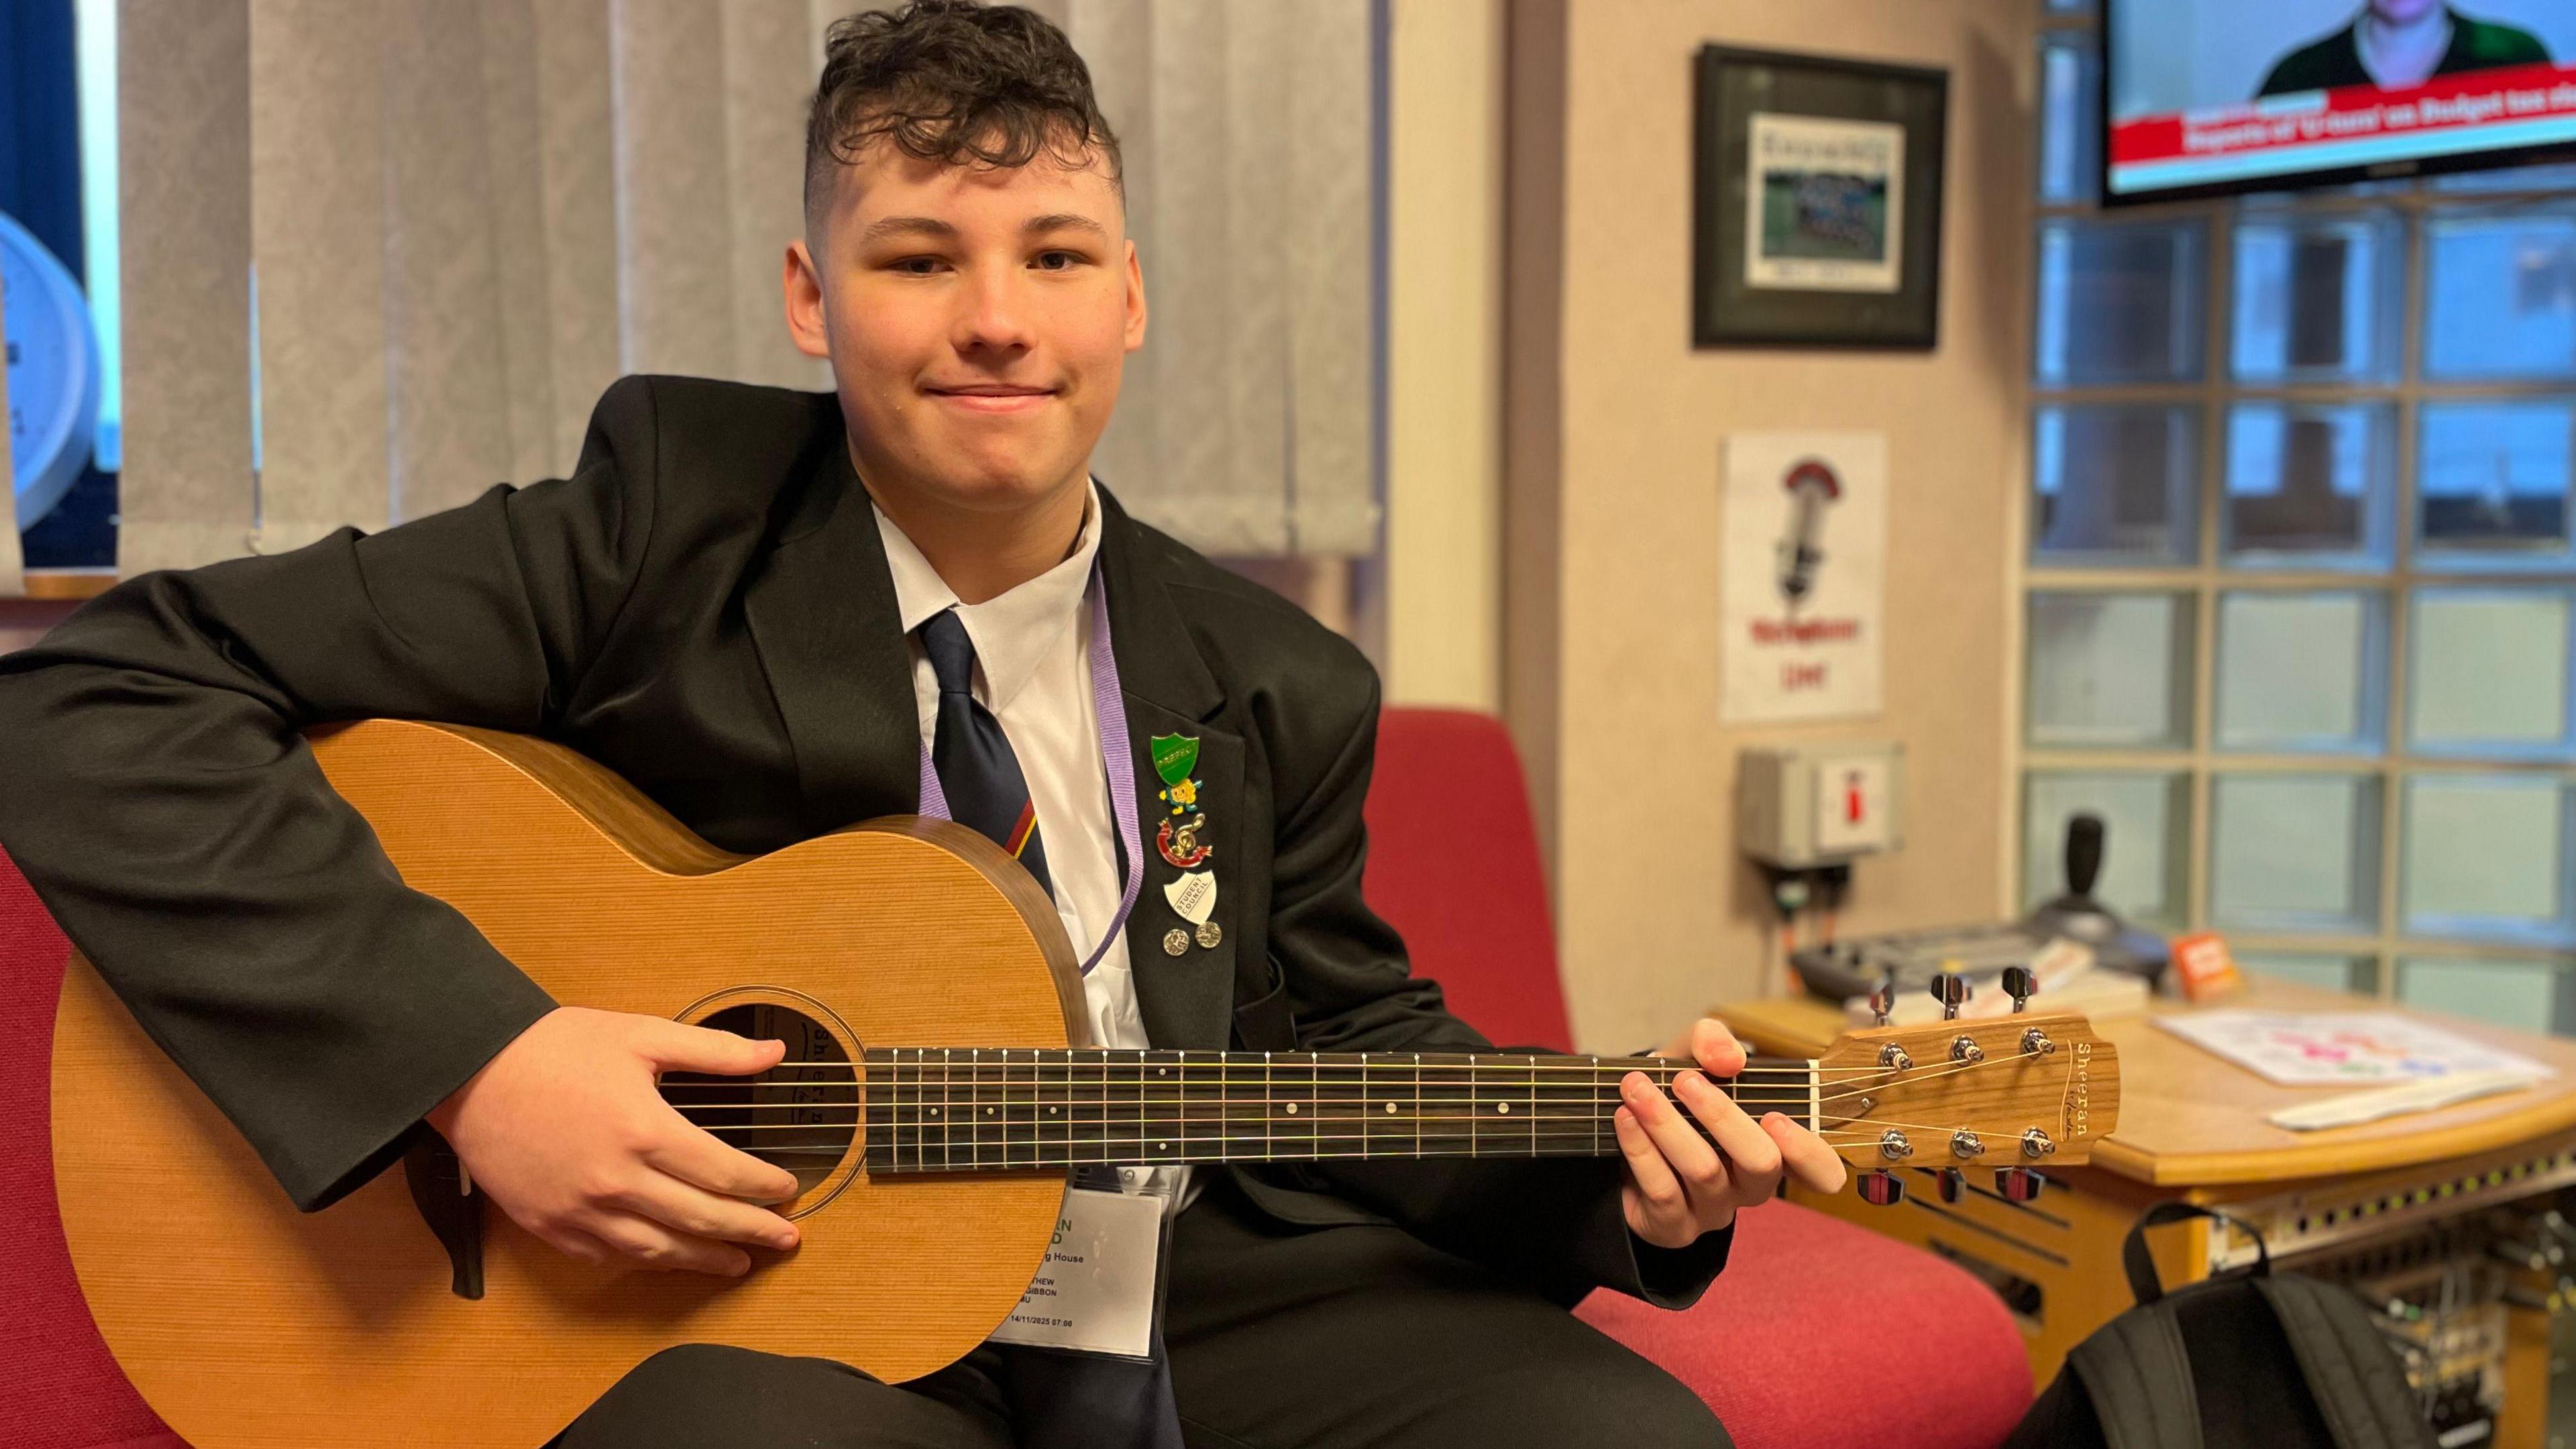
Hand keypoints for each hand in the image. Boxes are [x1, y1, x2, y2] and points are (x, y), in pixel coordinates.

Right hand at [426, 1006, 804, 1275]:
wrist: (467, 1073)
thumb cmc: (552, 1049)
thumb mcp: (641, 1035)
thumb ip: (714, 1051)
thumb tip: (773, 1053)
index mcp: (646, 1131)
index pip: (726, 1174)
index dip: (765, 1187)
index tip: (788, 1190)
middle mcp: (617, 1181)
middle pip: (703, 1220)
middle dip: (753, 1232)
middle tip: (785, 1238)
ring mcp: (581, 1211)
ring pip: (660, 1251)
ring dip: (706, 1260)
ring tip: (738, 1263)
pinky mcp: (550, 1227)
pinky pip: (609, 1258)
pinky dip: (647, 1261)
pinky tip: (668, 1258)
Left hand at [1612, 1016, 1850, 1248]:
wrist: (1619, 1130)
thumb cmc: (1676, 1094)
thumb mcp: (1694, 1057)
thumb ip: (1713, 1042)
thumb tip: (1727, 1058)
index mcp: (1774, 1149)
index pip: (1821, 1172)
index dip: (1809, 1151)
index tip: (1775, 1117)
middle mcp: (1750, 1186)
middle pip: (1760, 1163)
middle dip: (1722, 1116)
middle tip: (1684, 1079)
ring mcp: (1714, 1211)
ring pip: (1704, 1171)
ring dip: (1667, 1124)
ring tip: (1636, 1088)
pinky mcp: (1674, 1227)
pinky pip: (1663, 1190)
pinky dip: (1640, 1148)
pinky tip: (1624, 1118)